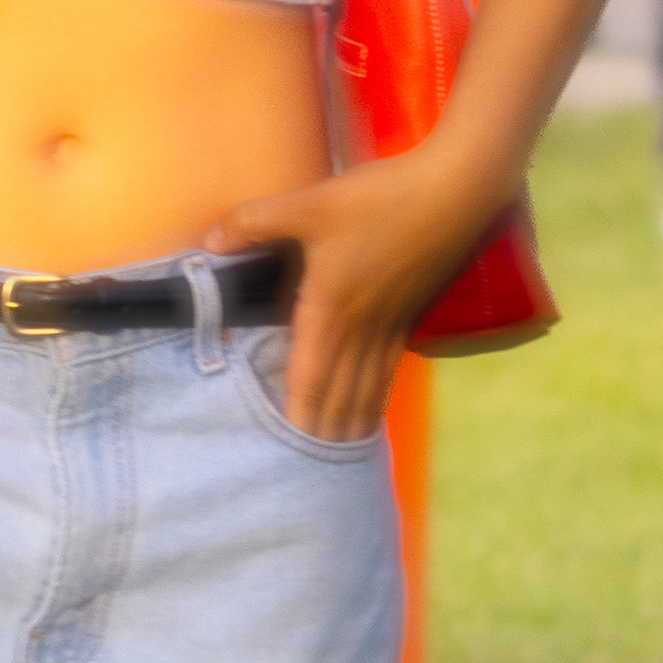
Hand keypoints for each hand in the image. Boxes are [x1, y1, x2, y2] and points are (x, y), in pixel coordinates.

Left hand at [204, 141, 510, 442]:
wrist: (453, 191)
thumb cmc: (378, 200)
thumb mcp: (307, 204)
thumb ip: (253, 224)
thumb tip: (209, 243)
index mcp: (332, 308)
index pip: (309, 375)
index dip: (298, 412)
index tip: (287, 447)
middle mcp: (363, 326)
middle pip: (339, 391)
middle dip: (324, 430)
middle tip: (310, 471)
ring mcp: (391, 322)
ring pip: (367, 384)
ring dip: (353, 420)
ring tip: (341, 452)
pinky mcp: (411, 312)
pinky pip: (389, 365)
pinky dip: (378, 393)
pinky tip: (374, 405)